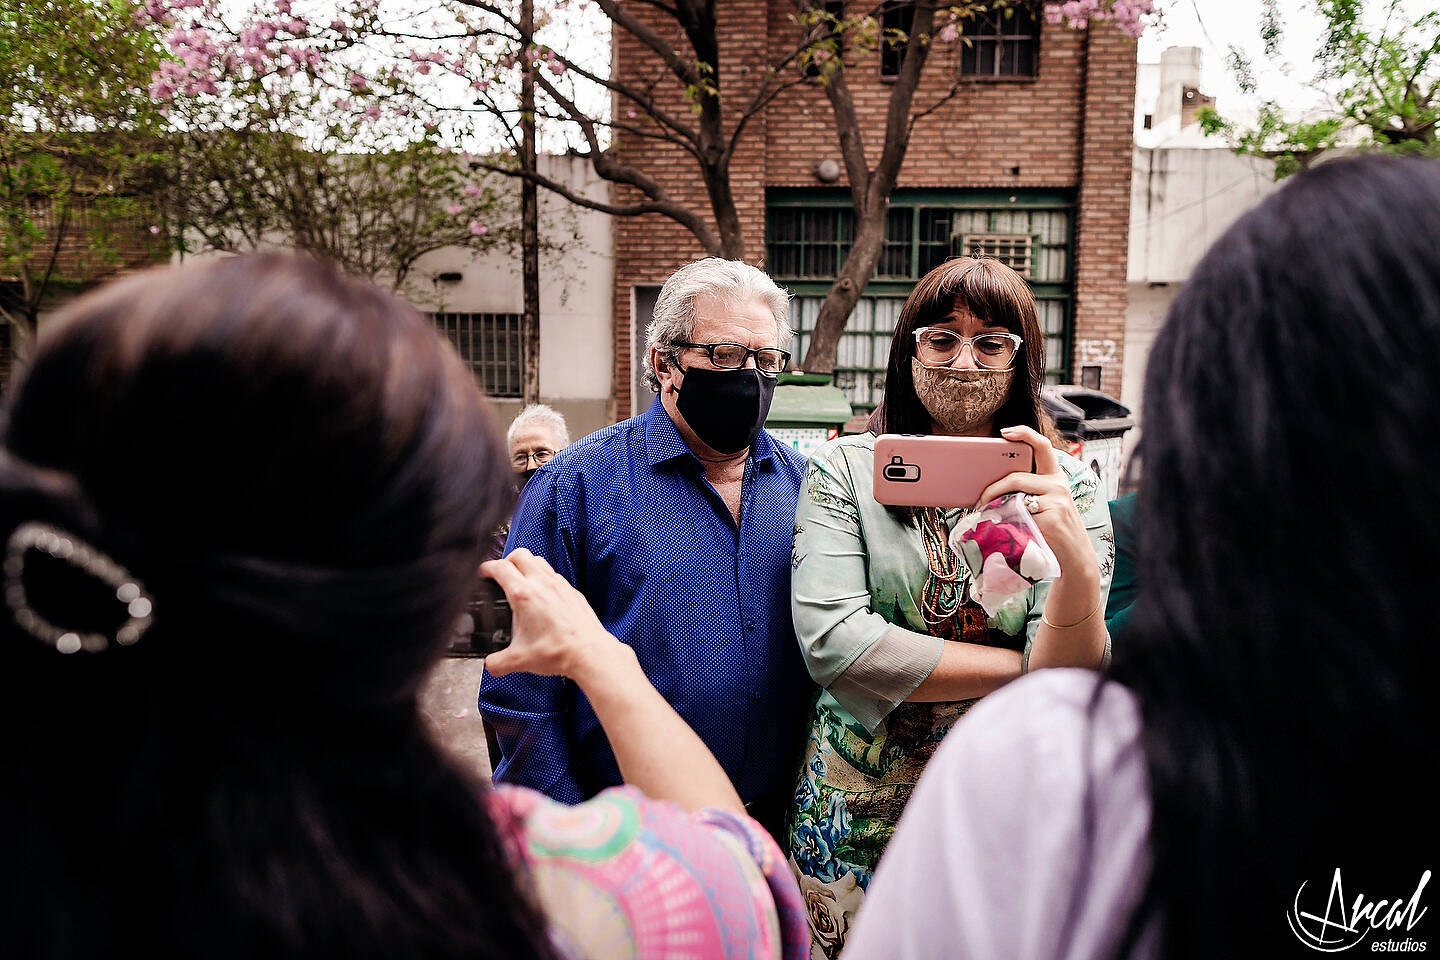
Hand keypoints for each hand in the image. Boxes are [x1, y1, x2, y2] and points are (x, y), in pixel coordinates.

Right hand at [479, 548, 618, 679]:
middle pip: (520, 554)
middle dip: (506, 560)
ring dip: (526, 565)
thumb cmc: (559, 651)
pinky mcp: (572, 591)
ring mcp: (559, 585)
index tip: (482, 573)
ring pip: (538, 560)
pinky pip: (554, 575)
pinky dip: (543, 578)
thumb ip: (497, 663)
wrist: (589, 653)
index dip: (486, 568)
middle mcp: (542, 584)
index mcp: (524, 595)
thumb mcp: (519, 660)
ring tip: (520, 581)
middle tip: (501, 574)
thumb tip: (490, 665)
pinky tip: (542, 596)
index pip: (500, 567)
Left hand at [972, 425, 1097, 583]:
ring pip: (1015, 494)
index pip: (1042, 446)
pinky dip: (1007, 519)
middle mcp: (1058, 485)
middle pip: (1017, 477)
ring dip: (995, 503)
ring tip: (985, 512)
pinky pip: (1019, 513)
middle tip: (980, 499)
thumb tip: (993, 488)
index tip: (1005, 432)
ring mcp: (1056, 500)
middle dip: (993, 487)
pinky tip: (1003, 526)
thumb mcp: (1047, 504)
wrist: (1075, 555)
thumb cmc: (1054, 529)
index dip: (1024, 434)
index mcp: (1056, 477)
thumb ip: (1028, 492)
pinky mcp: (1051, 517)